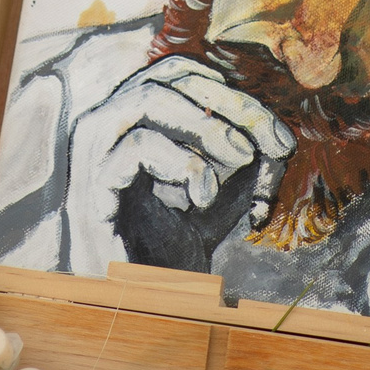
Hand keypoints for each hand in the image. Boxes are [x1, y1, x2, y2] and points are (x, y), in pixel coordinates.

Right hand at [62, 56, 296, 276]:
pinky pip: (138, 146)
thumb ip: (246, 151)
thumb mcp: (225, 186)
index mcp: (132, 113)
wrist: (147, 297)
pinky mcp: (91, 183)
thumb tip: (274, 134)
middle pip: (169, 77)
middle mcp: (106, 121)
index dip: (235, 95)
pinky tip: (204, 196)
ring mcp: (92, 149)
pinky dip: (185, 163)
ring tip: (242, 162)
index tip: (278, 138)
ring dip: (208, 127)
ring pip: (149, 97)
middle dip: (232, 106)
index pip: (181, 73)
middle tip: (272, 146)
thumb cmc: (181, 236)